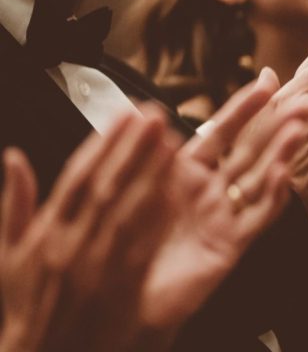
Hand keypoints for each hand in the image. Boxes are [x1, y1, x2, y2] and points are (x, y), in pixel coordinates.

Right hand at [0, 107, 178, 351]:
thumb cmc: (28, 308)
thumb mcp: (8, 257)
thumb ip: (15, 205)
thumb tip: (12, 157)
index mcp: (46, 232)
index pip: (76, 177)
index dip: (103, 143)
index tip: (125, 114)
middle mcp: (70, 244)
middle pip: (106, 186)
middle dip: (133, 148)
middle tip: (156, 115)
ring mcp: (95, 266)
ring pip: (127, 211)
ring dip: (152, 174)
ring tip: (173, 143)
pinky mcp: (119, 289)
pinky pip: (142, 247)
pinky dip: (157, 218)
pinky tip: (175, 194)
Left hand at [140, 69, 307, 328]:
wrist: (120, 299)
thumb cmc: (121, 246)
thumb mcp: (127, 188)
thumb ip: (144, 155)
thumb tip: (149, 112)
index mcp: (185, 173)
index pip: (221, 130)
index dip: (244, 105)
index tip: (267, 80)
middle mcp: (210, 191)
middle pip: (251, 150)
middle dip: (278, 124)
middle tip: (304, 103)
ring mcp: (224, 216)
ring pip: (261, 177)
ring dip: (282, 152)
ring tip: (300, 129)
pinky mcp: (231, 243)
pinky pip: (258, 217)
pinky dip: (273, 195)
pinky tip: (283, 174)